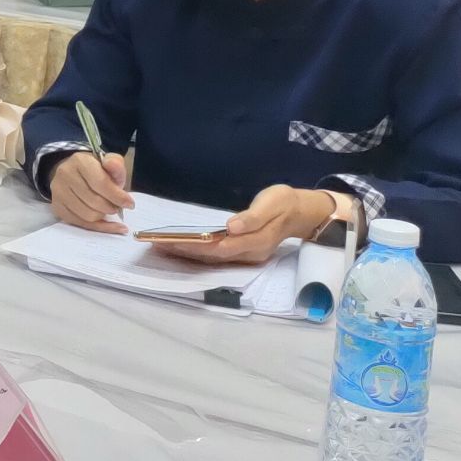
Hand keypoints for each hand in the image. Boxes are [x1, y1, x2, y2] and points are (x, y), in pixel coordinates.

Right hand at [49, 149, 132, 231]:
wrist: (74, 174)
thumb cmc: (96, 170)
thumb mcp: (109, 163)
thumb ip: (116, 164)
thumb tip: (112, 164)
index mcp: (80, 161)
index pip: (101, 183)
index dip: (118, 196)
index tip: (129, 203)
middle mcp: (65, 175)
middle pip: (95, 201)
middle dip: (112, 207)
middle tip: (117, 206)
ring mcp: (58, 192)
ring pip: (88, 215)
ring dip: (103, 216)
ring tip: (108, 210)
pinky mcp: (57, 207)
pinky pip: (81, 224)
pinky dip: (98, 226)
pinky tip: (108, 224)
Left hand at [176, 185, 337, 264]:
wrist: (300, 212)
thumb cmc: (283, 203)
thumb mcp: (271, 203)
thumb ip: (252, 218)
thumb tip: (231, 227)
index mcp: (256, 241)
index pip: (220, 246)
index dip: (197, 245)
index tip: (174, 241)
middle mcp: (250, 253)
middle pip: (213, 255)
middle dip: (186, 251)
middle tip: (159, 245)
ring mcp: (247, 255)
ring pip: (213, 258)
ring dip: (188, 254)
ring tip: (163, 247)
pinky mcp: (243, 252)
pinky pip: (217, 255)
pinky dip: (198, 252)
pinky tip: (182, 248)